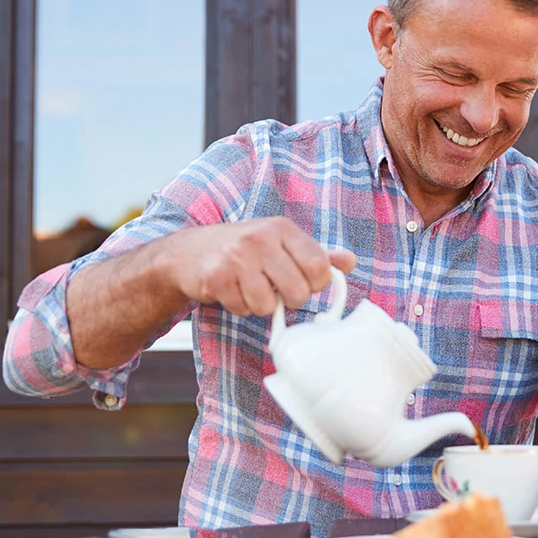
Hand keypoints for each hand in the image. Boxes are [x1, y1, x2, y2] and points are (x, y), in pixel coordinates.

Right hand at [163, 217, 356, 315]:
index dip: (318, 284)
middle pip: (298, 291)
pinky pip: (244, 309)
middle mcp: (260, 238)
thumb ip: (315, 253)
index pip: (318, 265)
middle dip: (291, 300)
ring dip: (262, 305)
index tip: (307, 284)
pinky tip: (233, 291)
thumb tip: (349, 261)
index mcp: (282, 228)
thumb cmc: (243, 249)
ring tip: (251, 288)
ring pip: (269, 305)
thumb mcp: (280, 242)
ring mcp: (237, 257)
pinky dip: (241, 307)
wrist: (188, 252)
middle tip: (279, 291)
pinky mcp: (217, 277)